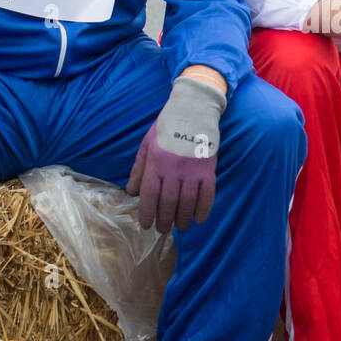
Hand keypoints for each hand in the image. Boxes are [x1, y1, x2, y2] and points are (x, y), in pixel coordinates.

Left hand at [125, 77, 226, 232]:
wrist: (193, 111)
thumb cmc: (166, 128)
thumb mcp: (147, 145)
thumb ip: (139, 170)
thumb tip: (132, 192)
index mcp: (156, 163)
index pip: (150, 195)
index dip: (147, 213)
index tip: (146, 225)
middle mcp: (174, 170)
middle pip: (168, 203)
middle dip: (164, 220)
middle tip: (162, 229)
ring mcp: (193, 170)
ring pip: (187, 202)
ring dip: (182, 219)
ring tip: (179, 226)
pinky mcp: (208, 169)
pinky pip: (207, 195)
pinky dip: (203, 209)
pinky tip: (198, 219)